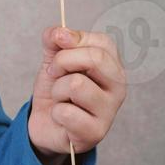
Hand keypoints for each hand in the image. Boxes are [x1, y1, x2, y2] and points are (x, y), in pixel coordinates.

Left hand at [28, 26, 126, 160]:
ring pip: (76, 84)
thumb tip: (60, 32)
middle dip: (62, 62)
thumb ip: (55, 40)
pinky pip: (66, 112)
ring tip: (61, 99)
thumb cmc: (57, 90)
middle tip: (54, 74)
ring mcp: (110, 111)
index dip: (73, 40)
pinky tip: (62, 118)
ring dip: (57, 90)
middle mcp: (119, 87)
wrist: (45, 123)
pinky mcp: (96, 132)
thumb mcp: (53, 59)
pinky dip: (55, 113)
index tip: (58, 49)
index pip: (102, 42)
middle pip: (95, 58)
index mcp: (112, 66)